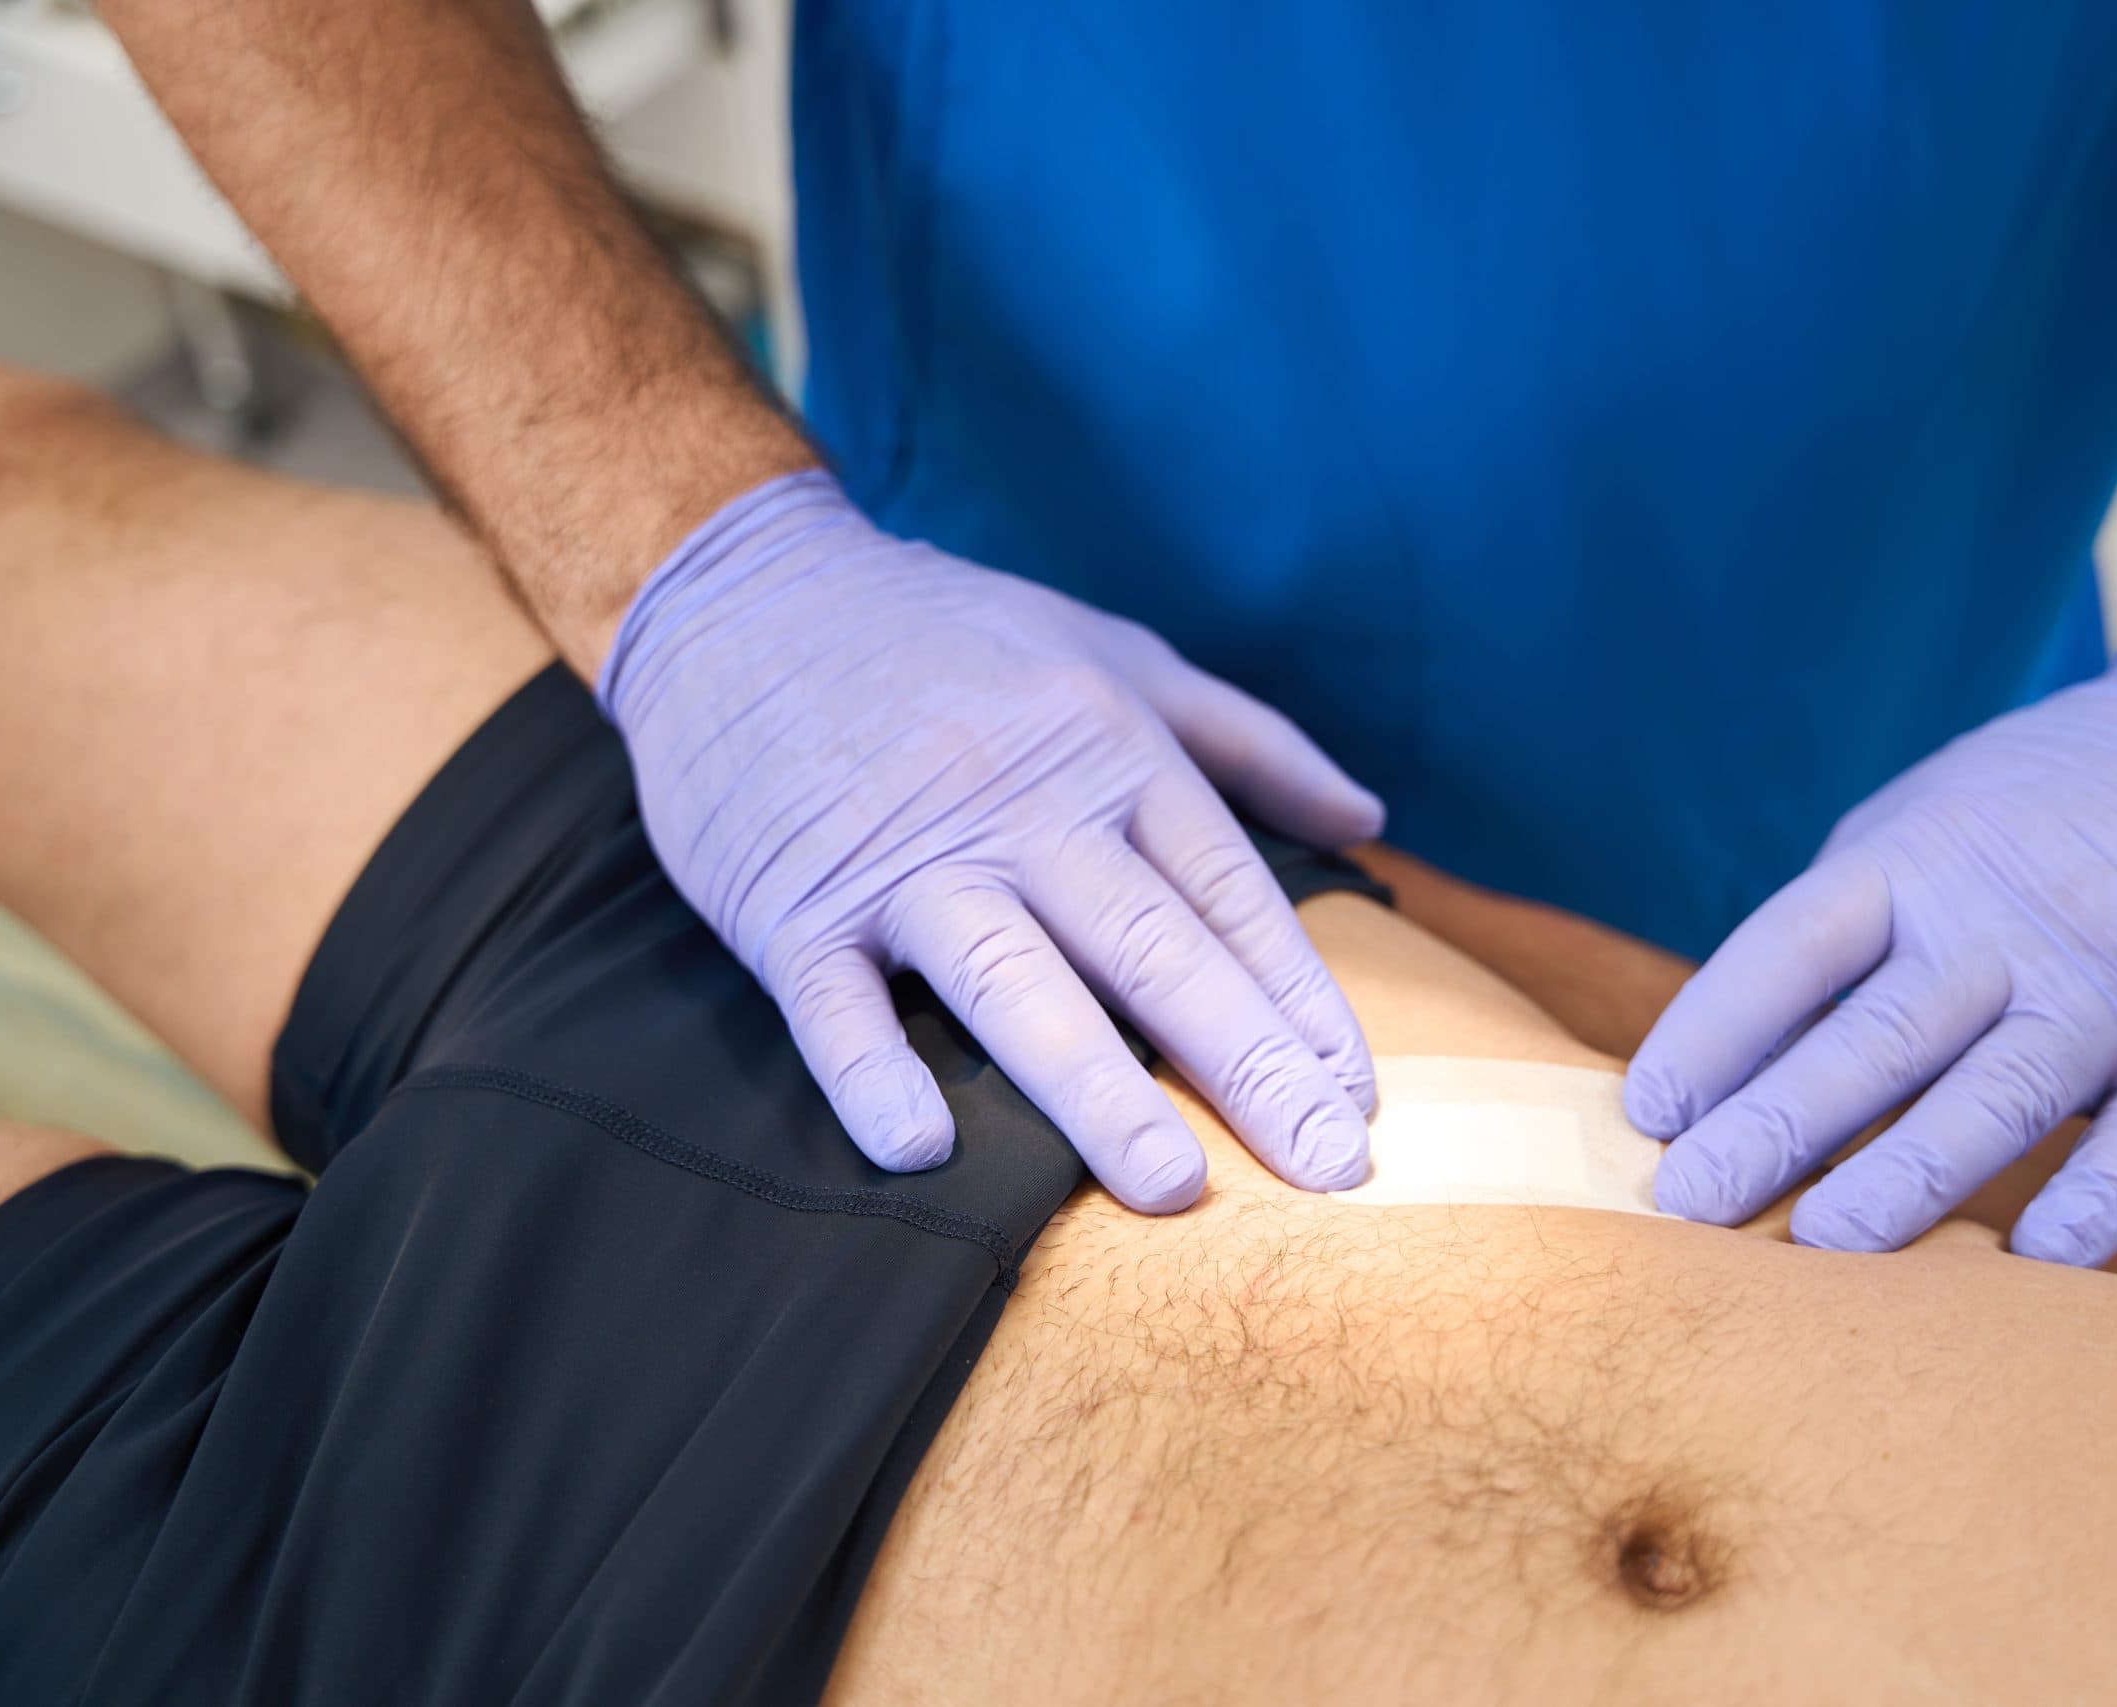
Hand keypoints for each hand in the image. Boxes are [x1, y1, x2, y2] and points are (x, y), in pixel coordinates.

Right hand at [598, 471, 1384, 1209]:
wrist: (746, 593)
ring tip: (1172, 1188)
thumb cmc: (952, 635)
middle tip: (1328, 1168)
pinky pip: (835, 1003)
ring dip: (1095, 1088)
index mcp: (1107, 751)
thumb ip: (1248, 739)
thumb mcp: (1115, 653)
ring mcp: (904, 861)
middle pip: (1150, 947)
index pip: (1224, 889)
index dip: (1298, 993)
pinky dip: (872, 1072)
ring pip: (1013, 981)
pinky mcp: (793, 904)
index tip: (1359, 1091)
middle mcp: (1020, 809)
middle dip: (1246, 1062)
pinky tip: (922, 1148)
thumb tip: (1370, 815)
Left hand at [1625, 614, 2116, 1263]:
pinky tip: (2032, 1263)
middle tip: (1690, 1204)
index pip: (1795, 946)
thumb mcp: (1922, 821)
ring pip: (1997, 1098)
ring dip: (1907, 1179)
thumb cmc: (2038, 805)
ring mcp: (2106, 990)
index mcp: (1918, 860)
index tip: (1648, 1108)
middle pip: (1878, 1036)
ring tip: (1820, 1246)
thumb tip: (1729, 1058)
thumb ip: (1840, 929)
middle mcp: (2005, 925)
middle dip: (1776, 1126)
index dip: (1715, 1028)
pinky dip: (2092, 1206)